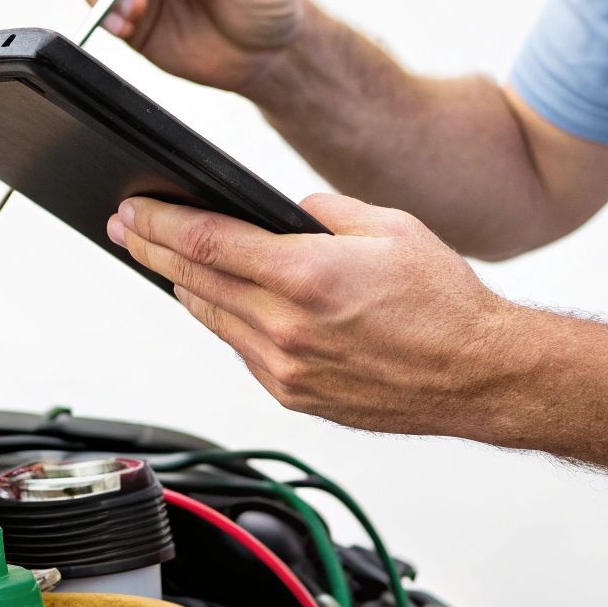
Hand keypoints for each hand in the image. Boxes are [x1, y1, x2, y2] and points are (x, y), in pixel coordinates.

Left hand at [105, 192, 531, 436]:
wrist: (482, 375)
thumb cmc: (445, 302)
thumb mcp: (389, 226)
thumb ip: (323, 212)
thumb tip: (280, 209)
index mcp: (307, 276)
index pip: (205, 243)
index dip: (158, 225)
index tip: (132, 211)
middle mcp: (288, 327)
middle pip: (193, 282)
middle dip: (152, 251)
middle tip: (125, 230)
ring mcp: (287, 369)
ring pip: (212, 319)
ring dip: (184, 287)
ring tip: (164, 261)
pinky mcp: (294, 396)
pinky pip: (242, 351)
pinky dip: (228, 322)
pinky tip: (222, 302)